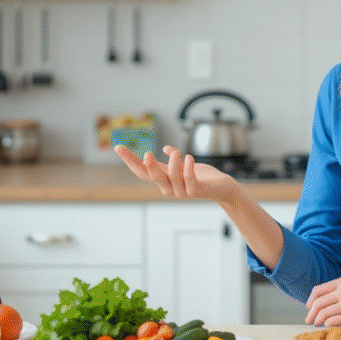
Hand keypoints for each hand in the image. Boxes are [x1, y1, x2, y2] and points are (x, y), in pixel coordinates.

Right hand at [114, 144, 237, 201]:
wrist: (222, 188)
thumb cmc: (202, 177)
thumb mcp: (183, 166)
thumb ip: (172, 160)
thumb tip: (164, 148)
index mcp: (163, 180)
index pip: (142, 172)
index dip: (130, 161)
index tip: (118, 147)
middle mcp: (170, 188)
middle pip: (154, 178)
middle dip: (149, 167)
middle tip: (147, 154)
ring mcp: (183, 192)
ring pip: (172, 179)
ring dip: (173, 164)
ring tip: (176, 152)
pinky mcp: (197, 191)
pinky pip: (190, 182)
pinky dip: (189, 170)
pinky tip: (189, 158)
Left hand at [304, 277, 340, 331]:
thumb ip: (337, 293)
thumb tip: (315, 304)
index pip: (318, 290)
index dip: (310, 300)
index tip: (308, 308)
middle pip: (318, 302)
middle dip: (311, 314)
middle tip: (309, 321)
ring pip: (323, 313)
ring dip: (317, 320)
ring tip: (317, 324)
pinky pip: (332, 322)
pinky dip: (328, 325)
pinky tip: (329, 326)